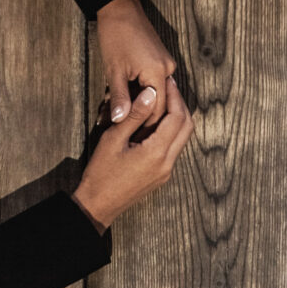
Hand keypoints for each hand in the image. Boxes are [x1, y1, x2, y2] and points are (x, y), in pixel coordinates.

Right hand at [73, 79, 193, 230]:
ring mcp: (166, 171)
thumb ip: (134, 115)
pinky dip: (171, 131)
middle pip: (187, 127)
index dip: (175, 96)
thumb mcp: (114, 139)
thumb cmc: (101, 172)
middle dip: (181, 105)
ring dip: (178, 118)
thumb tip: (151, 93)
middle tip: (169, 89)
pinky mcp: (162, 175)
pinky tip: (157, 121)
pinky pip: (174, 148)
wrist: (99, 204)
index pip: (177, 118)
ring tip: (163, 101)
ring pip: (183, 138)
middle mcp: (167, 163)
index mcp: (156, 153)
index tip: (166, 82)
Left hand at [95, 0, 177, 125]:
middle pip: (160, 105)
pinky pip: (155, 84)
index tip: (133, 139)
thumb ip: (120, 98)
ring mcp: (166, 64)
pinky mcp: (160, 61)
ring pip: (157, 95)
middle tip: (128, 134)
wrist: (120, 6)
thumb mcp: (114, 70)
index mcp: (158, 73)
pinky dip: (143, 94)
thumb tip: (120, 121)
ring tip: (125, 118)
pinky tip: (130, 101)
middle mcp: (168, 70)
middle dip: (143, 119)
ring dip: (142, 107)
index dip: (145, 127)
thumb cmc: (115, 34)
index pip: (158, 111)